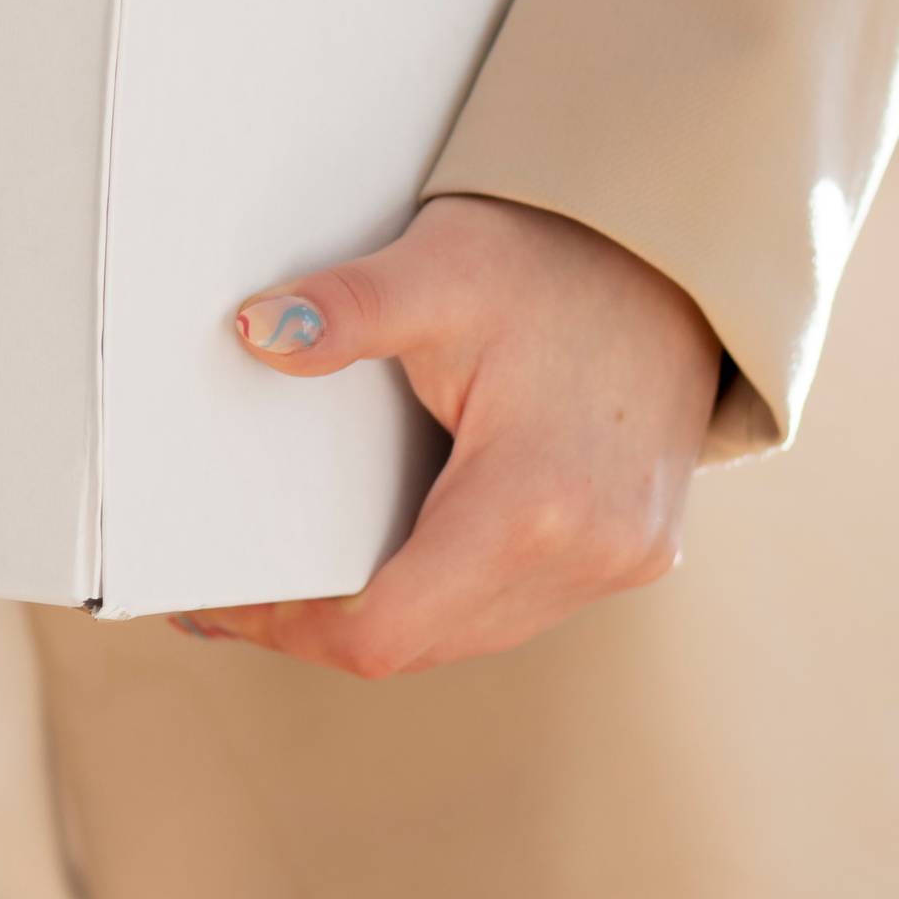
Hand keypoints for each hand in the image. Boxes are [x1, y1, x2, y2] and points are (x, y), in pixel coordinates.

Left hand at [178, 194, 719, 678]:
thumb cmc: (557, 257)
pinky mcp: (631, 550)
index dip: (293, 629)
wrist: (673, 254)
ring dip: (387, 618)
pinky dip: (445, 598)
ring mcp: (619, 559)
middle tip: (237, 599)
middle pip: (424, 644)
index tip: (225, 603)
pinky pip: (516, 606)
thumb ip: (346, 308)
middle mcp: (589, 552)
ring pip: (470, 634)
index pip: (388, 628)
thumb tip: (259, 331)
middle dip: (323, 628)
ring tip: (297, 585)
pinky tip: (390, 558)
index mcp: (534, 503)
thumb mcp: (438, 268)